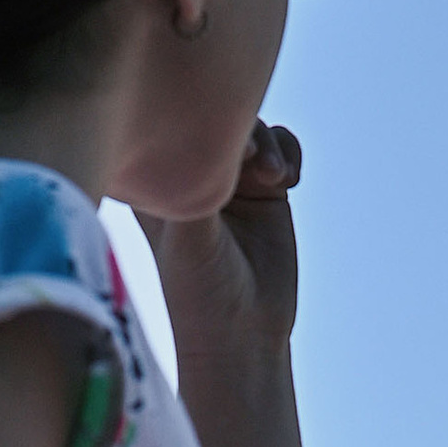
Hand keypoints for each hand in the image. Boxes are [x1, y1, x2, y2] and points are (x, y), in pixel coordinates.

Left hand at [139, 121, 301, 352]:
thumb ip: (200, 182)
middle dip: (238, 125)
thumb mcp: (190, 233)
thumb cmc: (201, 288)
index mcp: (159, 179)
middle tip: (249, 157)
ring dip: (267, 142)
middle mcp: (193, 175)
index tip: (214, 145)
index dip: (190, 115)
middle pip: (213, 116)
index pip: (168, 123)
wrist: (244, 331)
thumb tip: (218, 133)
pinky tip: (288, 180)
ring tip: (273, 177)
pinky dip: (288, 151)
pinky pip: (281, 145)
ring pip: (251, 127)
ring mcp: (233, 179)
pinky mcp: (268, 188)